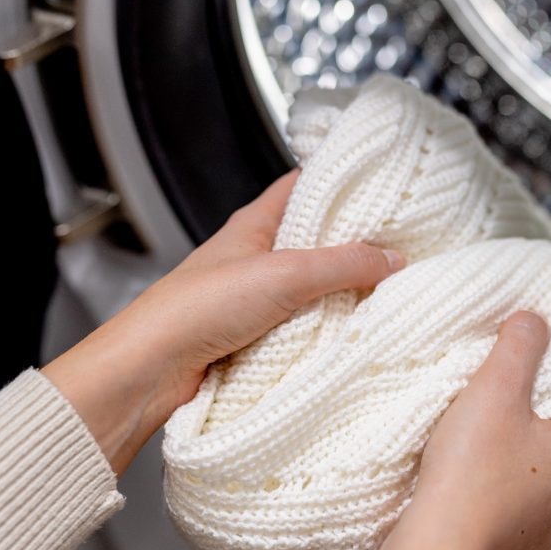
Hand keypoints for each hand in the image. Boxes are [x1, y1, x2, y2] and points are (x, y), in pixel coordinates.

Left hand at [43, 170, 404, 474]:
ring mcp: (257, 298)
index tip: (382, 186)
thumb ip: (343, 264)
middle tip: (397, 246)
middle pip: (316, 241)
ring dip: (343, 293)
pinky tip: (351, 333)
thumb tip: (391, 259)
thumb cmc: (195, 308)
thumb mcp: (284, 274)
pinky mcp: (257, 337)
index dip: (341, 181)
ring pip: (313, 287)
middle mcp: (256, 257)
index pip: (304, 186)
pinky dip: (327, 329)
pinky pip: (304, 326)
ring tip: (385, 291)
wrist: (153, 368)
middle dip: (355, 245)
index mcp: (255, 224)